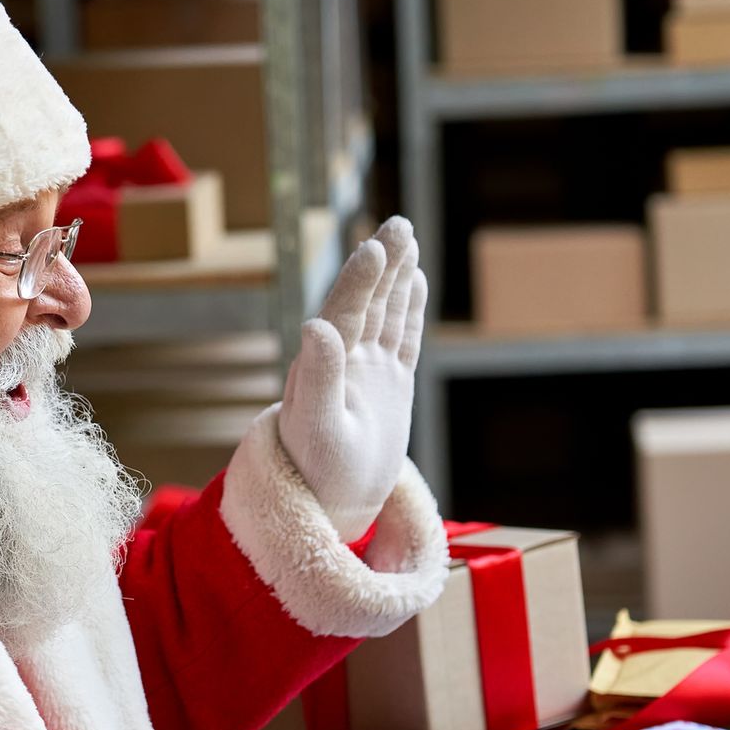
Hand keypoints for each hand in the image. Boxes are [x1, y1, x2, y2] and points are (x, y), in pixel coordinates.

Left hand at [277, 216, 425, 542]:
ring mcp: (368, 371)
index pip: (343, 313)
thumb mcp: (317, 429)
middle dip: (381, 263)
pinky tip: (415, 280)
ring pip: (385, 313)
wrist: (327, 505)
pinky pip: (401, 338)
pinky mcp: (389, 385)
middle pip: (366, 301)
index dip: (357, 281)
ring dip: (395, 276)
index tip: (372, 248)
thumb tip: (316, 325)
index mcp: (321, 367)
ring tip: (406, 236)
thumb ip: (319, 377)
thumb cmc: (314, 473)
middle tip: (398, 224)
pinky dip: (409, 309)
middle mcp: (342, 361)